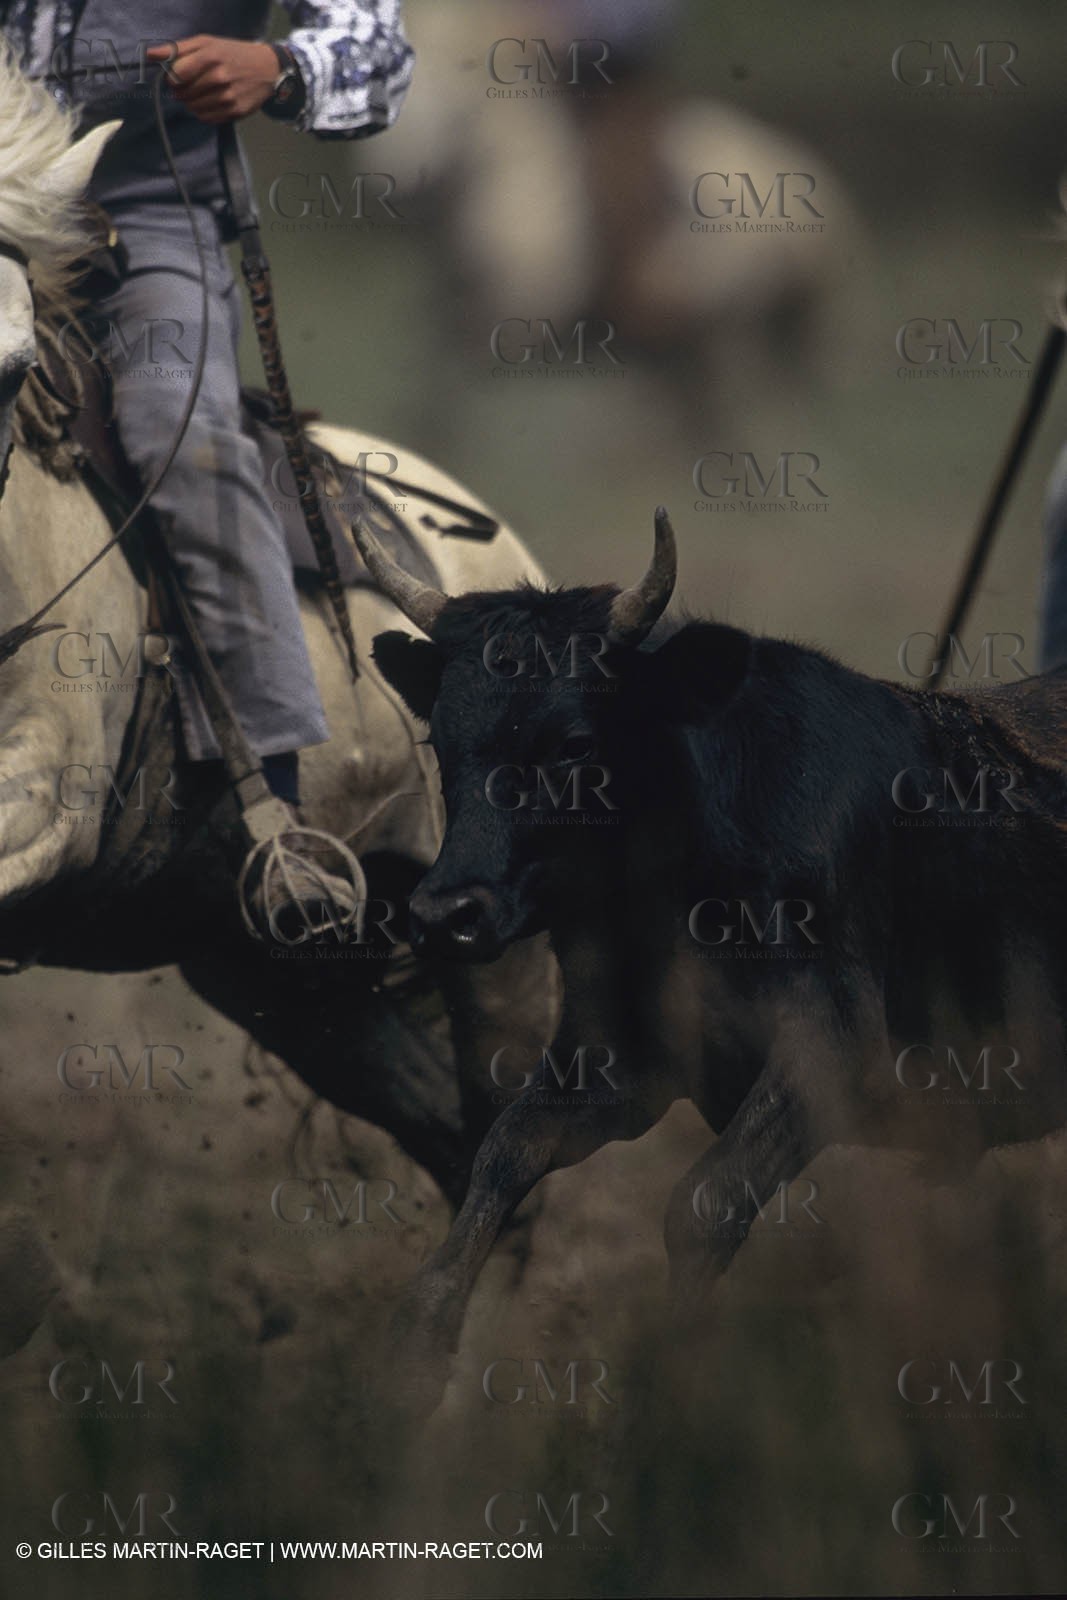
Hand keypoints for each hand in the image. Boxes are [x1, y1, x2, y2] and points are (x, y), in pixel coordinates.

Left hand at [146, 36, 280, 123]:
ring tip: (202, 93)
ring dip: (191, 103)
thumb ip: (177, 49)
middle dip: (181, 91)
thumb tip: (149, 55)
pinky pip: (206, 118)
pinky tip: (211, 102)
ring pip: (193, 108)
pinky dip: (203, 112)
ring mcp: (228, 97)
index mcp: (210, 56)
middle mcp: (219, 77)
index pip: (176, 75)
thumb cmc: (232, 53)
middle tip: (191, 85)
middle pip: (183, 94)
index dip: (172, 78)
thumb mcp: (206, 42)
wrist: (267, 69)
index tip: (177, 76)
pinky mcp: (235, 112)